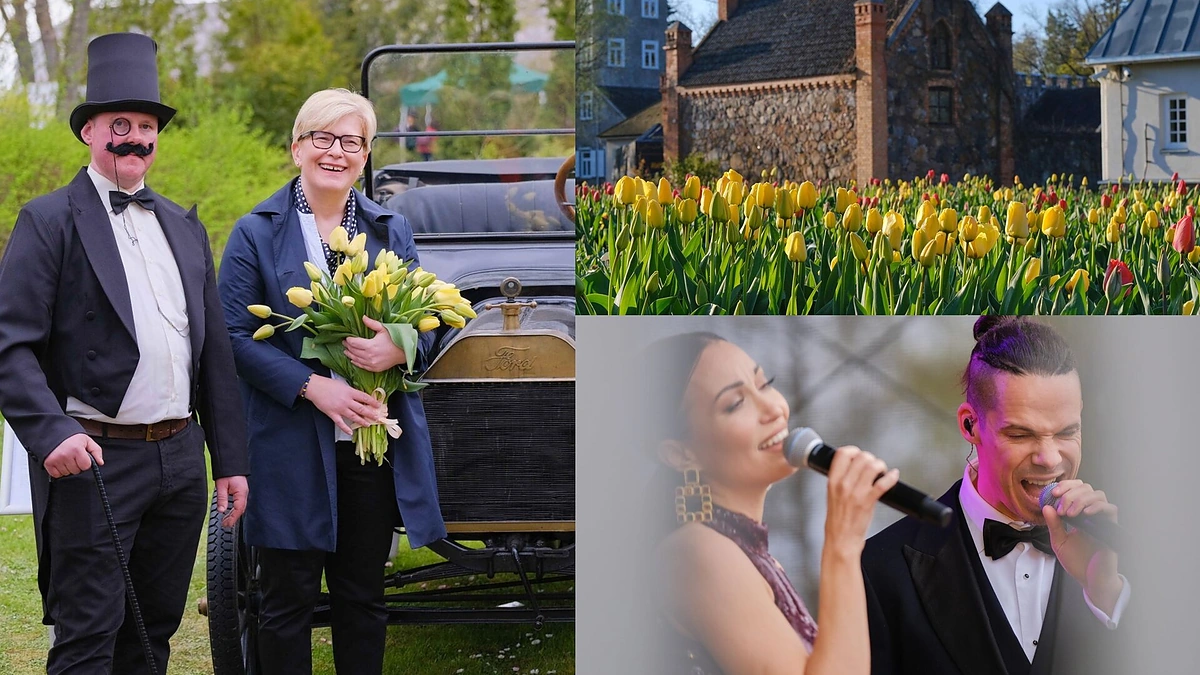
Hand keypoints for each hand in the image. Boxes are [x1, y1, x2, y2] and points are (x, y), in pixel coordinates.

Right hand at [44, 433, 103, 477]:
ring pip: (67, 473)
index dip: (85, 463)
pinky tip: (60, 462)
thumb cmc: (71, 438)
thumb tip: (100, 462)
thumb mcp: (87, 441)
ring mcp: (56, 460)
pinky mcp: (48, 463)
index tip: (82, 458)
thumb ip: (96, 451)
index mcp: (77, 449)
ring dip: (67, 468)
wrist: (54, 433)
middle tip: (73, 457)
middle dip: (76, 465)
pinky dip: (58, 471)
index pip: (85, 466)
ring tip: (66, 458)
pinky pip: (56, 475)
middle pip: (76, 471)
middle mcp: (66, 455)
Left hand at [214, 476, 248, 527]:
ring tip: (226, 520)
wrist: (231, 462)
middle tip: (225, 524)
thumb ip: (222, 499)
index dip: (233, 518)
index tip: (227, 524)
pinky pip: (239, 503)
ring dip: (234, 514)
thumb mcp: (221, 485)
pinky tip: (229, 511)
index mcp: (241, 493)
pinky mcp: (241, 491)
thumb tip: (221, 510)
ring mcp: (243, 492)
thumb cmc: (227, 472)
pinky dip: (235, 509)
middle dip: (233, 518)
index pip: (239, 509)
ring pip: (240, 507)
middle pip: (241, 509)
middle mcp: (244, 493)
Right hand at [303, 374, 382, 434]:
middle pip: (361, 409)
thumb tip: (359, 396)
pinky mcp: (332, 414)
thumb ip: (351, 391)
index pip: (365, 398)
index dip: (373, 402)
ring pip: (354, 417)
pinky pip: (340, 423)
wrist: (315, 387)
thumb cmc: (328, 384)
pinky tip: (350, 432)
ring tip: (367, 424)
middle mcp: (347, 401)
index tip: (378, 405)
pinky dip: (346, 428)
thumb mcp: (343, 385)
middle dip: (370, 414)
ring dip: (362, 421)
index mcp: (350, 392)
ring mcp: (340, 408)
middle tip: (376, 417)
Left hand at [343, 316, 406, 372]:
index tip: (346, 337)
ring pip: (356, 359)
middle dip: (348, 346)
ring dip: (350, 355)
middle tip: (344, 343)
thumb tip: (362, 317)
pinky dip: (356, 363)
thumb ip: (372, 323)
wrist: (404, 353)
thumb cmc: (394, 340)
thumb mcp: (383, 329)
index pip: (354, 343)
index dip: (349, 340)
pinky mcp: (375, 368)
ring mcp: (372, 363)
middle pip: (353, 351)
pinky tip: (353, 360)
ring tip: (346, 351)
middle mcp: (370, 356)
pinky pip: (362, 366)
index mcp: (371, 345)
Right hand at [823, 446, 898, 556]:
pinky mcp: (868, 502)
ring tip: (882, 472)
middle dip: (871, 458)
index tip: (859, 455)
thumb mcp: (832, 495)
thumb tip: (854, 467)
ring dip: (881, 466)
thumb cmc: (838, 521)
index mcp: (832, 481)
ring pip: (872, 466)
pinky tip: (893, 476)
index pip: (842, 454)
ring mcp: (856, 493)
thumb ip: (841, 480)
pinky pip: (883, 483)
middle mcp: (843, 484)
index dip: (854, 450)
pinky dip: (891, 477)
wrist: (841, 540)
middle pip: (861, 456)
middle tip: (874, 466)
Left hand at [1042, 479, 1121, 612]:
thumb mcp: (1059, 542)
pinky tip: (1086, 513)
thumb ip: (1053, 525)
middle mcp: (1092, 515)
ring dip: (1081, 499)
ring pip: (1099, 495)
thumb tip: (1046, 507)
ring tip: (1070, 513)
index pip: (1077, 489)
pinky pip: (1111, 510)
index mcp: (1079, 514)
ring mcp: (1102, 520)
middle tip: (1061, 508)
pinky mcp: (1111, 529)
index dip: (1066, 486)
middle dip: (1071, 493)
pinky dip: (1098, 507)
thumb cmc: (1077, 562)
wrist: (1089, 580)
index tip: (1053, 493)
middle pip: (1087, 488)